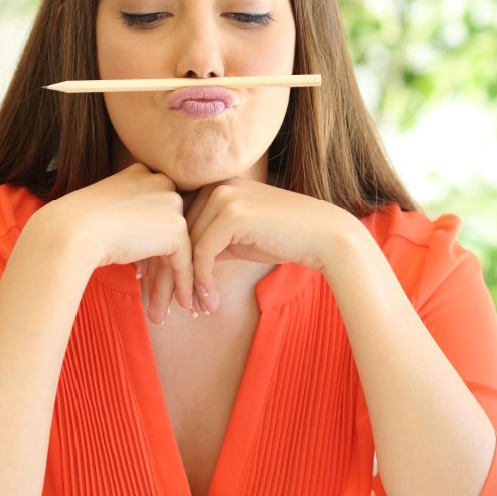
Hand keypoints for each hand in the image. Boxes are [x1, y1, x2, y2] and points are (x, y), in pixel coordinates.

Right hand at [36, 164, 194, 323]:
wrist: (70, 231)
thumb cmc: (75, 225)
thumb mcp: (104, 212)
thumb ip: (126, 219)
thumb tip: (138, 243)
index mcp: (140, 174)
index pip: (154, 214)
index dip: (150, 249)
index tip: (142, 274)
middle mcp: (160, 182)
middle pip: (167, 233)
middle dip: (161, 269)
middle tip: (156, 297)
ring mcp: (170, 203)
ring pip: (176, 249)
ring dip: (167, 283)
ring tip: (160, 311)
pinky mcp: (175, 227)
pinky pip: (184, 261)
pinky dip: (182, 284)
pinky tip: (179, 302)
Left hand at [183, 178, 358, 313]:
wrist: (324, 236)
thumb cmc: (285, 238)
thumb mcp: (239, 238)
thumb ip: (211, 242)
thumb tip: (182, 265)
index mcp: (216, 186)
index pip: (179, 224)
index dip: (173, 260)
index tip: (172, 290)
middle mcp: (216, 185)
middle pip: (178, 235)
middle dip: (174, 275)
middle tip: (176, 306)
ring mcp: (223, 196)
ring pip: (187, 247)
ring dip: (188, 284)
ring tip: (195, 310)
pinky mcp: (232, 214)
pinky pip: (203, 253)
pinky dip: (202, 281)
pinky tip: (211, 302)